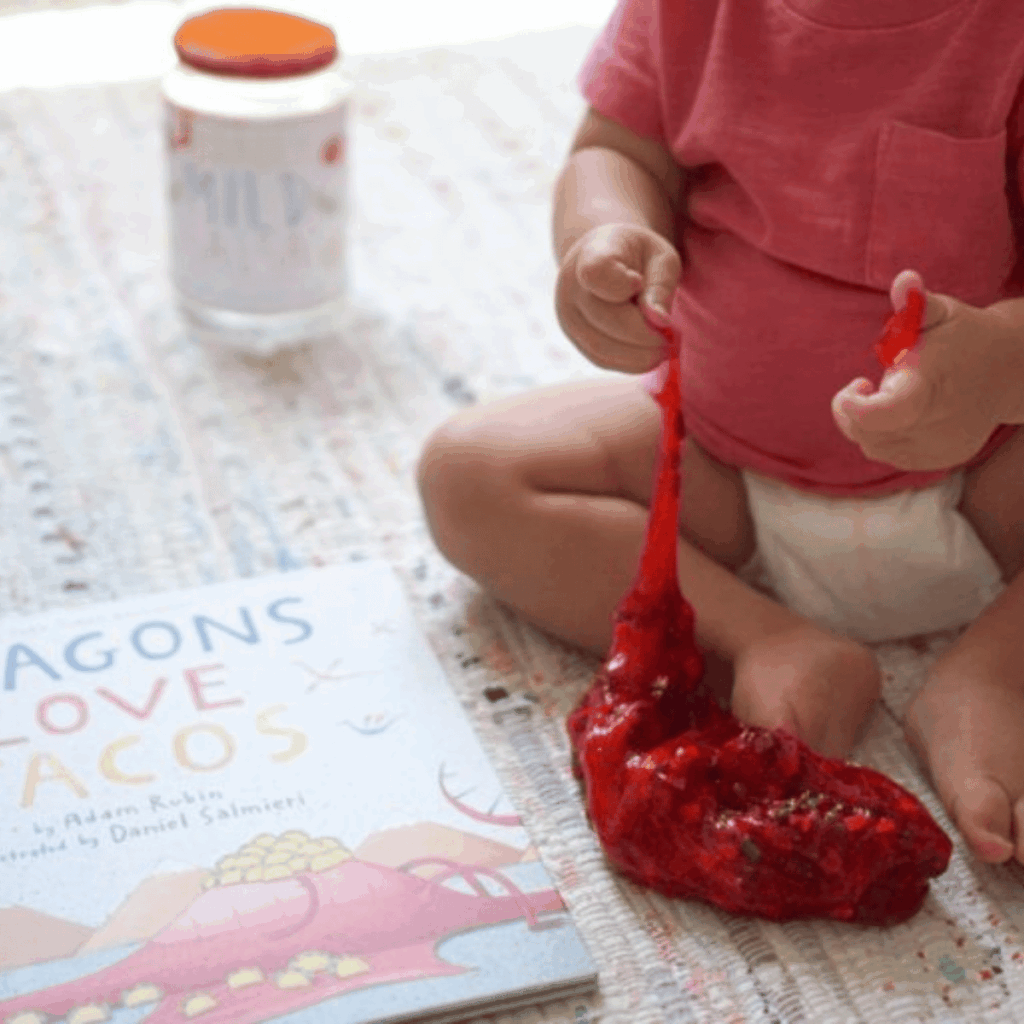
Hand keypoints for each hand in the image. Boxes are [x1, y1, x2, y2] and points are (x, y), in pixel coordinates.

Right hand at [555, 223, 680, 372]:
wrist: (605, 259)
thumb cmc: (638, 256)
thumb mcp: (659, 257)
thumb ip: (660, 286)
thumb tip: (659, 322)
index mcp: (591, 254)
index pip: (595, 273)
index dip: (620, 285)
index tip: (638, 282)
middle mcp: (570, 287)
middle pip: (605, 319)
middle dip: (643, 335)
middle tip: (669, 338)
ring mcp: (568, 316)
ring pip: (601, 347)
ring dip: (638, 356)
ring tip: (663, 349)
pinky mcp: (575, 338)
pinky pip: (601, 359)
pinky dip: (629, 363)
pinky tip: (648, 356)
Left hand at [831, 270, 1007, 470]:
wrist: (1010, 371)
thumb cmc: (964, 336)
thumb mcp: (942, 313)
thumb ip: (916, 303)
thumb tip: (905, 280)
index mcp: (929, 386)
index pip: (883, 413)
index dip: (854, 407)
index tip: (858, 384)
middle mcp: (935, 424)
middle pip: (866, 433)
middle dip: (852, 410)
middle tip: (868, 383)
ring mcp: (939, 447)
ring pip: (873, 447)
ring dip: (867, 424)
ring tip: (891, 393)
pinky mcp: (940, 459)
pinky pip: (889, 455)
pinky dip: (883, 436)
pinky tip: (901, 412)